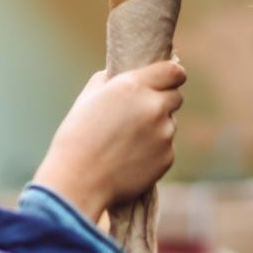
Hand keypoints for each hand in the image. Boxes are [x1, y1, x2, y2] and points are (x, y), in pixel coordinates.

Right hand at [33, 60, 185, 220]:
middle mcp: (154, 107)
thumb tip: (124, 76)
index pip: (174, 71)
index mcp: (134, 86)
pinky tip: (130, 158)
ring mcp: (164, 134)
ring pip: (169, 124)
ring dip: (156, 127)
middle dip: (162, 101)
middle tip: (141, 113)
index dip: (171, 75)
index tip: (166, 80)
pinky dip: (153, 151)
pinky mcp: (167, 158)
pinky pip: (166, 148)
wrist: (79, 181)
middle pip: (176, 97)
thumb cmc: (76, 137)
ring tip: (127, 142)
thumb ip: (110, 81)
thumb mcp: (88, 98)